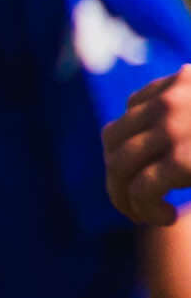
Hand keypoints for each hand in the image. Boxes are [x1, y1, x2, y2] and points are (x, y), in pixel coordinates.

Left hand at [110, 68, 190, 221]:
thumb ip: (190, 111)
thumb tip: (179, 128)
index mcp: (186, 80)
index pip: (135, 106)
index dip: (133, 140)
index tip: (148, 166)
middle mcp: (173, 99)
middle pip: (114, 138)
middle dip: (118, 173)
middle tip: (135, 200)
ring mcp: (174, 128)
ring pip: (119, 166)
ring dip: (124, 197)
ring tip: (142, 214)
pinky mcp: (183, 161)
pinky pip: (142, 190)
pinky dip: (146, 210)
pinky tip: (167, 218)